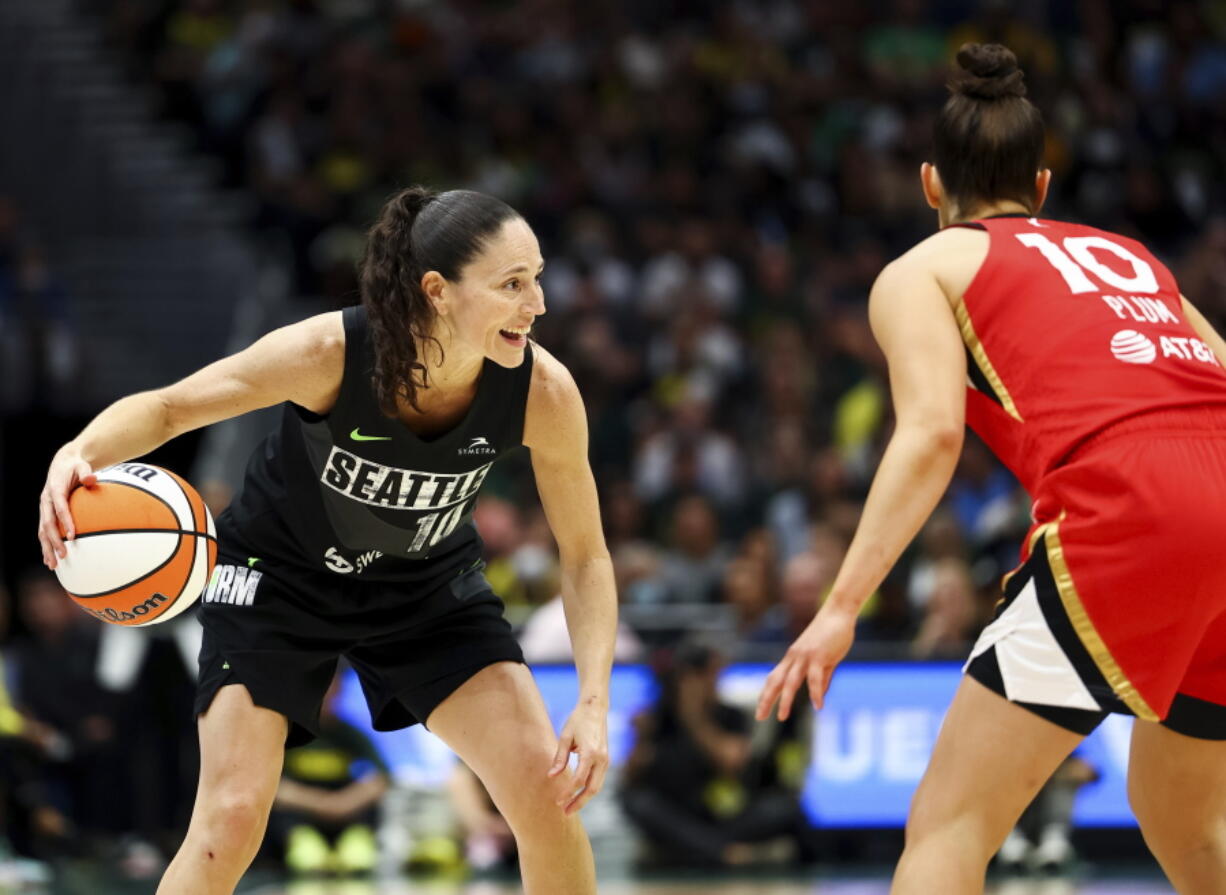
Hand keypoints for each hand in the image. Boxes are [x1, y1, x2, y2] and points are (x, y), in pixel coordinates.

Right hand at [38, 445, 96, 568]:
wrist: (63, 463)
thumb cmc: (76, 466)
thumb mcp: (82, 466)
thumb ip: (87, 473)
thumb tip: (92, 478)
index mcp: (55, 489)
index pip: (60, 508)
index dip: (66, 522)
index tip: (73, 536)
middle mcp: (46, 500)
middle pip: (48, 523)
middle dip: (55, 541)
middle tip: (64, 556)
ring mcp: (44, 508)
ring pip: (43, 531)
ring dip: (47, 548)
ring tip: (53, 565)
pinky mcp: (46, 513)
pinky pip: (44, 531)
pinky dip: (45, 545)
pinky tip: (49, 559)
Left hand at [548, 699, 608, 814]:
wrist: (595, 708)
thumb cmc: (577, 720)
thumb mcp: (564, 737)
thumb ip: (559, 758)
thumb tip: (551, 776)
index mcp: (591, 753)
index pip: (579, 781)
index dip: (567, 793)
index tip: (557, 801)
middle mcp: (602, 759)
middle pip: (592, 789)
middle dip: (579, 802)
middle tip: (565, 813)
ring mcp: (606, 759)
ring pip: (597, 786)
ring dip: (584, 798)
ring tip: (570, 807)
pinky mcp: (606, 759)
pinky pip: (599, 779)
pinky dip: (589, 789)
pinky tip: (578, 794)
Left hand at [756, 605, 855, 721]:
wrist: (838, 613)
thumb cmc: (832, 634)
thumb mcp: (826, 659)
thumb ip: (822, 678)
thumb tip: (820, 696)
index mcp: (793, 658)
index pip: (774, 678)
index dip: (767, 694)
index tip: (760, 709)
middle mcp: (794, 657)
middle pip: (776, 681)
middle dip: (766, 700)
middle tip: (759, 718)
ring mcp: (805, 656)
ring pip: (791, 682)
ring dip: (785, 700)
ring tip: (782, 717)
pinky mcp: (818, 656)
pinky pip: (814, 678)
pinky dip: (815, 693)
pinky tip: (817, 706)